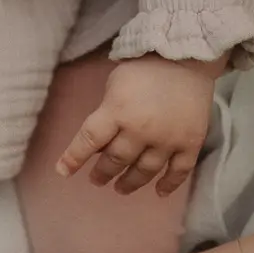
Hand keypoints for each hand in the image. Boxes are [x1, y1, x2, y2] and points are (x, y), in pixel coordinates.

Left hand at [55, 55, 222, 195]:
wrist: (187, 60)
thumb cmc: (144, 69)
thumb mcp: (114, 85)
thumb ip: (106, 114)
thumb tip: (99, 144)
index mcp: (117, 111)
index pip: (89, 140)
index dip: (73, 158)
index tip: (63, 172)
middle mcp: (141, 129)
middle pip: (116, 160)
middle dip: (103, 173)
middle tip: (97, 180)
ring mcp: (167, 139)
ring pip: (144, 171)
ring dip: (130, 182)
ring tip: (120, 188)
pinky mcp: (191, 143)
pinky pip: (178, 171)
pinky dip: (168, 184)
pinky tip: (158, 192)